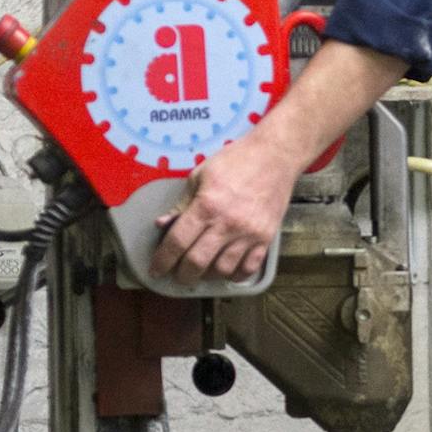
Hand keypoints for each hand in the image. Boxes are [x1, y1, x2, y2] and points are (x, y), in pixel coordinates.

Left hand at [151, 130, 300, 283]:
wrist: (275, 155)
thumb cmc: (236, 161)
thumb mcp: (200, 175)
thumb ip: (182, 204)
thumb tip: (163, 224)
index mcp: (206, 206)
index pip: (177, 242)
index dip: (163, 260)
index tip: (157, 269)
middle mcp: (227, 224)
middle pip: (197, 263)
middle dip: (182, 275)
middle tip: (178, 275)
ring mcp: (248, 233)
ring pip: (222, 270)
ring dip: (207, 276)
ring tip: (201, 272)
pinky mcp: (265, 238)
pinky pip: (248, 268)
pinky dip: (235, 275)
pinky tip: (226, 270)